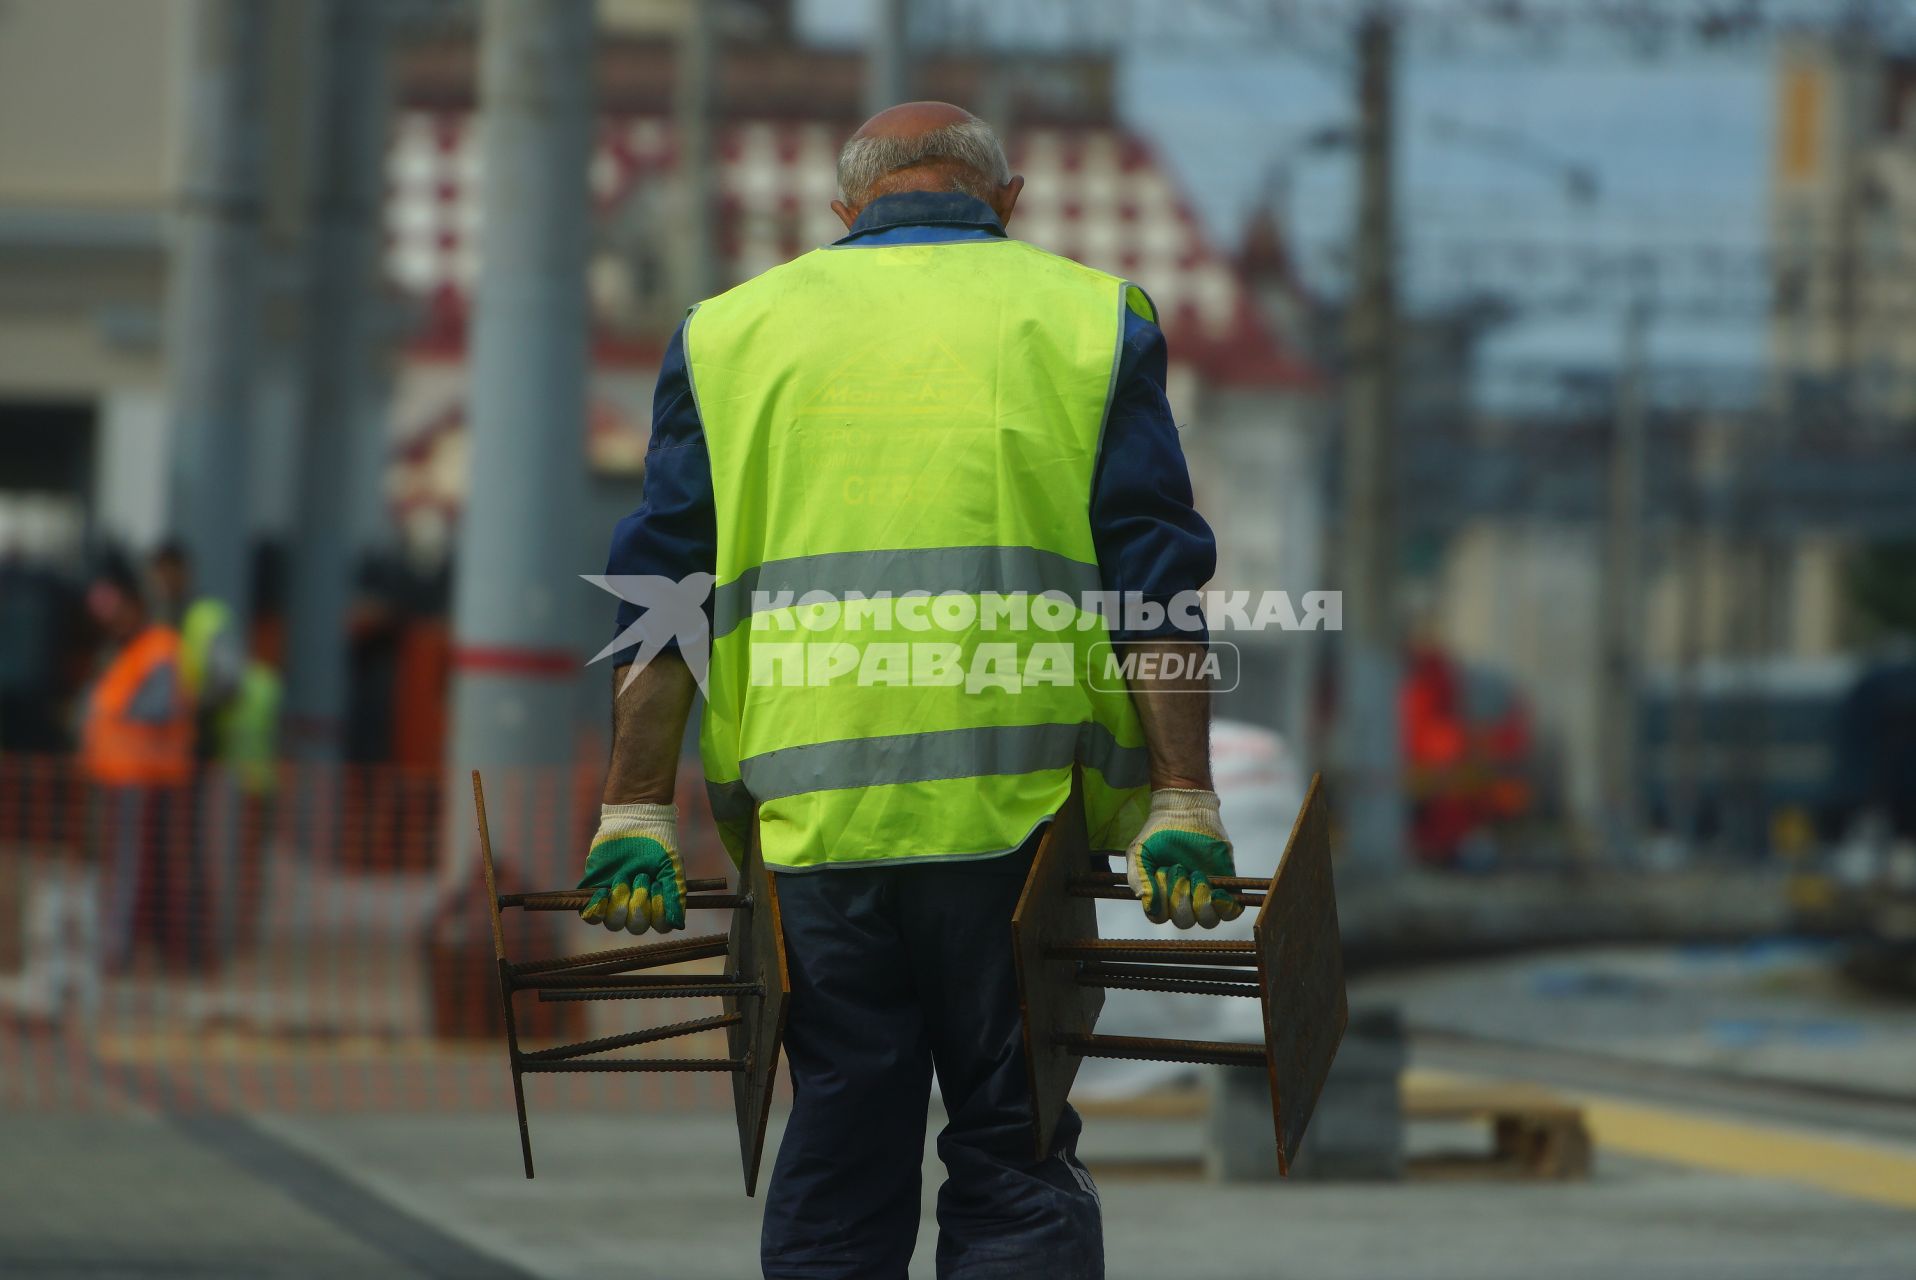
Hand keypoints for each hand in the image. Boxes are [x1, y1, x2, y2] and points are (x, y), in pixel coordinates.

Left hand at [577, 804, 685, 934]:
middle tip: (641, 876)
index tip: (656, 885)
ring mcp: (615, 901)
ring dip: (619, 903)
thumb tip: (678, 925)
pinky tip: (603, 892)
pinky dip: (596, 908)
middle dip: (638, 904)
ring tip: (622, 877)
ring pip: (614, 923)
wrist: (635, 821)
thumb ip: (675, 894)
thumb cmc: (658, 844)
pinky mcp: (595, 892)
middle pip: (635, 926)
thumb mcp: (671, 867)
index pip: (659, 925)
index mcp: (657, 903)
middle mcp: (636, 906)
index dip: (658, 912)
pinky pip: (591, 915)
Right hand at [1124, 789, 1243, 928]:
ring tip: (1197, 874)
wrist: (1183, 812)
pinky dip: (1224, 905)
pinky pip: (1230, 911)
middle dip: (1180, 897)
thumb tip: (1148, 904)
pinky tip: (1215, 888)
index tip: (1160, 874)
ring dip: (1201, 901)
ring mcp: (1206, 896)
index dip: (1160, 902)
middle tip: (1178, 868)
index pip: (1159, 917)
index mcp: (1161, 898)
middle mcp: (1184, 901)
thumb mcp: (1139, 853)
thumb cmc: (1158, 834)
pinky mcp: (1226, 887)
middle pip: (1184, 921)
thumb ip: (1138, 879)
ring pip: (1208, 920)